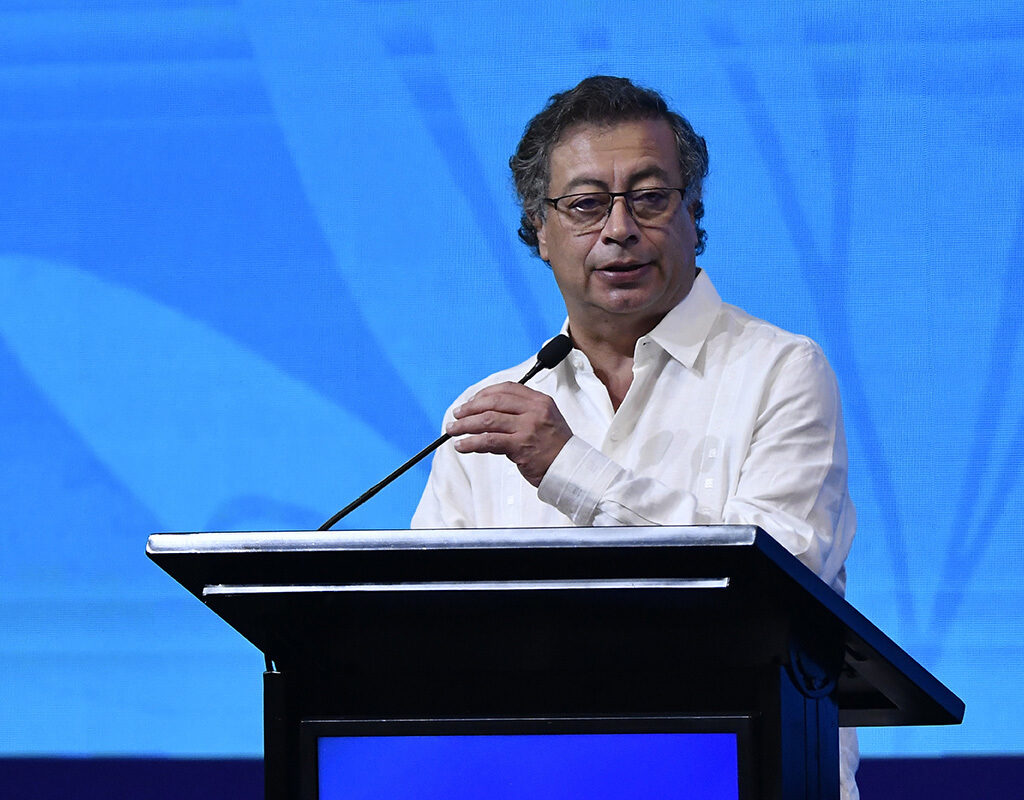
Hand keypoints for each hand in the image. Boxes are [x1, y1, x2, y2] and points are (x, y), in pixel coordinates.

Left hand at [446, 382, 572, 486]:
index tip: (471, 402)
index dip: (484, 394)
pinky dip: (471, 443)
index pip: (506, 388)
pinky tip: (462, 446)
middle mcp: (534, 411)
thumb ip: (521, 412)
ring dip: (465, 425)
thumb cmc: (554, 447)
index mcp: (540, 401)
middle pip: (493, 402)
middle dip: (470, 408)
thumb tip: (487, 410)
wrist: (570, 469)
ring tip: (453, 430)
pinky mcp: (521, 446)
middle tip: (456, 415)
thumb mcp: (544, 420)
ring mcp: (528, 428)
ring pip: (487, 420)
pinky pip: (489, 441)